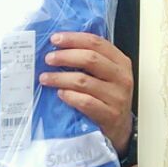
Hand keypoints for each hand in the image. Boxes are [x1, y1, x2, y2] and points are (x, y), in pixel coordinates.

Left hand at [40, 32, 134, 152]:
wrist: (121, 127)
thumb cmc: (108, 97)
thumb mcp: (106, 75)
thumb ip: (91, 60)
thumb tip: (60, 47)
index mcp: (120, 62)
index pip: (97, 43)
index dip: (74, 39)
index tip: (55, 39)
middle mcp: (121, 77)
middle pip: (90, 59)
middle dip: (65, 56)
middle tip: (48, 58)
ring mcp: (117, 96)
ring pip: (84, 81)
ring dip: (60, 78)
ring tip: (46, 78)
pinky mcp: (110, 114)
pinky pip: (85, 102)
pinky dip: (70, 96)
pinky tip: (60, 93)